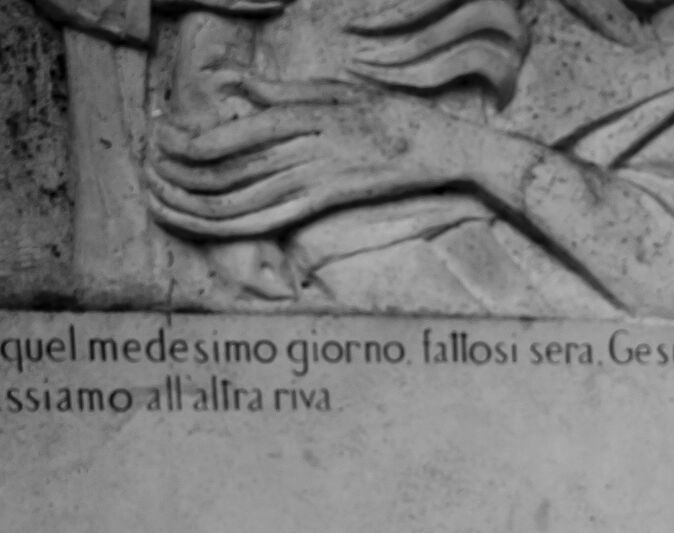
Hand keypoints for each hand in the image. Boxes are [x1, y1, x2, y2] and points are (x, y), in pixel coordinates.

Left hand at [143, 78, 496, 240]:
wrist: (440, 147)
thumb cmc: (389, 113)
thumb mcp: (333, 89)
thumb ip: (281, 90)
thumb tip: (230, 83)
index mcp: (300, 117)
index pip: (227, 136)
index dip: (184, 141)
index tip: (159, 136)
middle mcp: (303, 150)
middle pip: (224, 170)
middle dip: (177, 173)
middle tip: (147, 171)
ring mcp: (316, 180)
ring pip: (240, 198)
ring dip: (194, 201)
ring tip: (161, 196)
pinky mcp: (329, 201)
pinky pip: (270, 217)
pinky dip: (232, 222)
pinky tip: (205, 222)